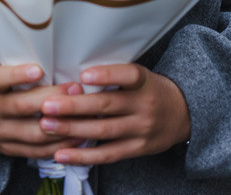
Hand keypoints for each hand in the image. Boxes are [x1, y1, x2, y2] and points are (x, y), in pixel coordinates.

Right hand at [0, 61, 83, 158]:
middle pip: (22, 106)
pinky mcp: (9, 150)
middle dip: (51, 98)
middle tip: (75, 88)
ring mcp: (0, 133)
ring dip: (60, 125)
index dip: (18, 75)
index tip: (39, 69)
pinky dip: (58, 145)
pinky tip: (76, 137)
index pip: (0, 79)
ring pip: (32, 133)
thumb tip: (51, 49)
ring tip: (82, 114)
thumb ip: (18, 62)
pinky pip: (36, 151)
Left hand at [39, 63, 190, 165]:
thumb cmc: (151, 90)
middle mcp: (144, 106)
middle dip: (75, 106)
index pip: (129, 75)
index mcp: (145, 82)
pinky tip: (62, 154)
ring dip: (72, 129)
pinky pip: (107, 154)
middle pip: (108, 106)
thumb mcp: (141, 76)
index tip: (84, 75)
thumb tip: (75, 76)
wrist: (183, 113)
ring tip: (47, 125)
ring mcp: (141, 130)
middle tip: (48, 105)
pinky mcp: (137, 149)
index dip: (107, 75)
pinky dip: (83, 155)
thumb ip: (116, 76)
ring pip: (103, 131)